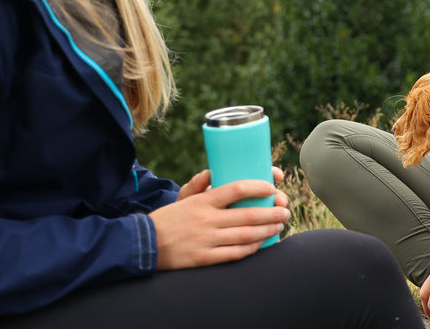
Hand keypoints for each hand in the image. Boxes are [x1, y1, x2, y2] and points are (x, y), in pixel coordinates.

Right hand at [150, 169, 289, 269]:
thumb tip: (215, 170)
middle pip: (248, 215)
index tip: (272, 187)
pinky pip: (235, 254)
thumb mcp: (183, 197)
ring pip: (246, 235)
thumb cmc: (169, 218)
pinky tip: (262, 243)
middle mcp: (206, 219)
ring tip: (279, 225)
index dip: (259, 187)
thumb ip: (200, 183)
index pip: (236, 188)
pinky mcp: (204, 258)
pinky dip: (252, 248)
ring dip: (267, 230)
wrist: (144, 244)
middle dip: (272, 212)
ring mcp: (206, 240)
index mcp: (203, 200)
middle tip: (285, 209)